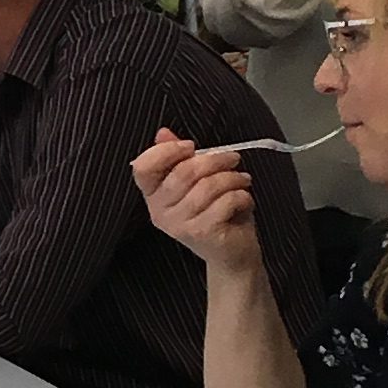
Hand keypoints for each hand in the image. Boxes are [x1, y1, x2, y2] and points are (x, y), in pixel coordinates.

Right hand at [128, 129, 264, 276]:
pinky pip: (225, 202)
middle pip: (184, 172)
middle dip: (215, 160)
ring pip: (209, 186)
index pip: (144, 168)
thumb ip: (179, 159)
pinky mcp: (201, 233)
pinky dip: (241, 196)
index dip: (166, 151)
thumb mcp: (197, 181)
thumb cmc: (216, 213)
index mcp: (153, 195)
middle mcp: (159, 211)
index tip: (190, 146)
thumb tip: (163, 133)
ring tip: (242, 181)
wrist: (231, 253)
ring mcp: (179, 224)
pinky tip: (244, 200)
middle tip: (233, 159)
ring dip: (233, 178)